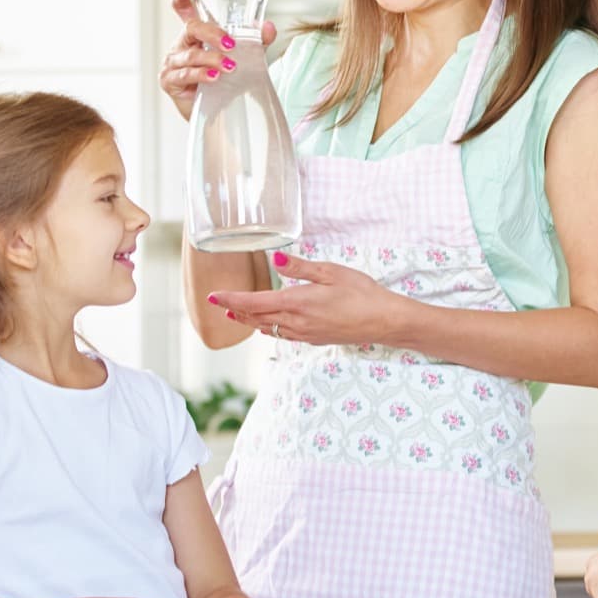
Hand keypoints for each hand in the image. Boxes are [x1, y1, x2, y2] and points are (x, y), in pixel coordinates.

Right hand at [158, 0, 277, 121]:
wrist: (217, 112)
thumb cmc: (225, 81)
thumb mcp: (243, 58)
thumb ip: (255, 42)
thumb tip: (267, 27)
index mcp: (194, 34)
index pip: (183, 10)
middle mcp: (181, 45)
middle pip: (191, 28)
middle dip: (212, 33)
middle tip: (230, 44)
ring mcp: (173, 63)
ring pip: (191, 55)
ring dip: (212, 59)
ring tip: (229, 66)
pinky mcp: (170, 81)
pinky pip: (185, 74)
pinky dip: (201, 74)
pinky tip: (214, 77)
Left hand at [211, 253, 412, 347]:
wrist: (383, 321)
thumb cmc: (362, 293)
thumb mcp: (331, 272)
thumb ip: (300, 268)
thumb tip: (274, 259)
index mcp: (297, 303)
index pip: (254, 303)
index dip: (231, 300)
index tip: (213, 297)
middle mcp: (296, 322)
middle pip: (256, 318)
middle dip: (235, 312)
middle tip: (218, 305)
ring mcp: (304, 333)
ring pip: (268, 328)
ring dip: (249, 321)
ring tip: (236, 316)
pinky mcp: (313, 338)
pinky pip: (282, 334)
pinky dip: (268, 327)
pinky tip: (268, 324)